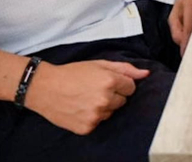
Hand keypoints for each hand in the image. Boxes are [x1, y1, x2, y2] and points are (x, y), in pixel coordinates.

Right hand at [23, 59, 148, 134]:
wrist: (45, 88)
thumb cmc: (72, 73)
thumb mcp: (99, 64)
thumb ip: (125, 68)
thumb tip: (146, 74)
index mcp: (110, 81)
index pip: (131, 87)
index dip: (120, 84)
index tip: (108, 82)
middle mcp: (105, 99)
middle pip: (123, 101)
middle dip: (113, 95)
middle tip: (95, 89)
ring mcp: (96, 115)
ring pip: (111, 112)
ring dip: (103, 107)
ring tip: (86, 98)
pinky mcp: (87, 127)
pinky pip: (99, 123)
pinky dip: (92, 117)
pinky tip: (80, 108)